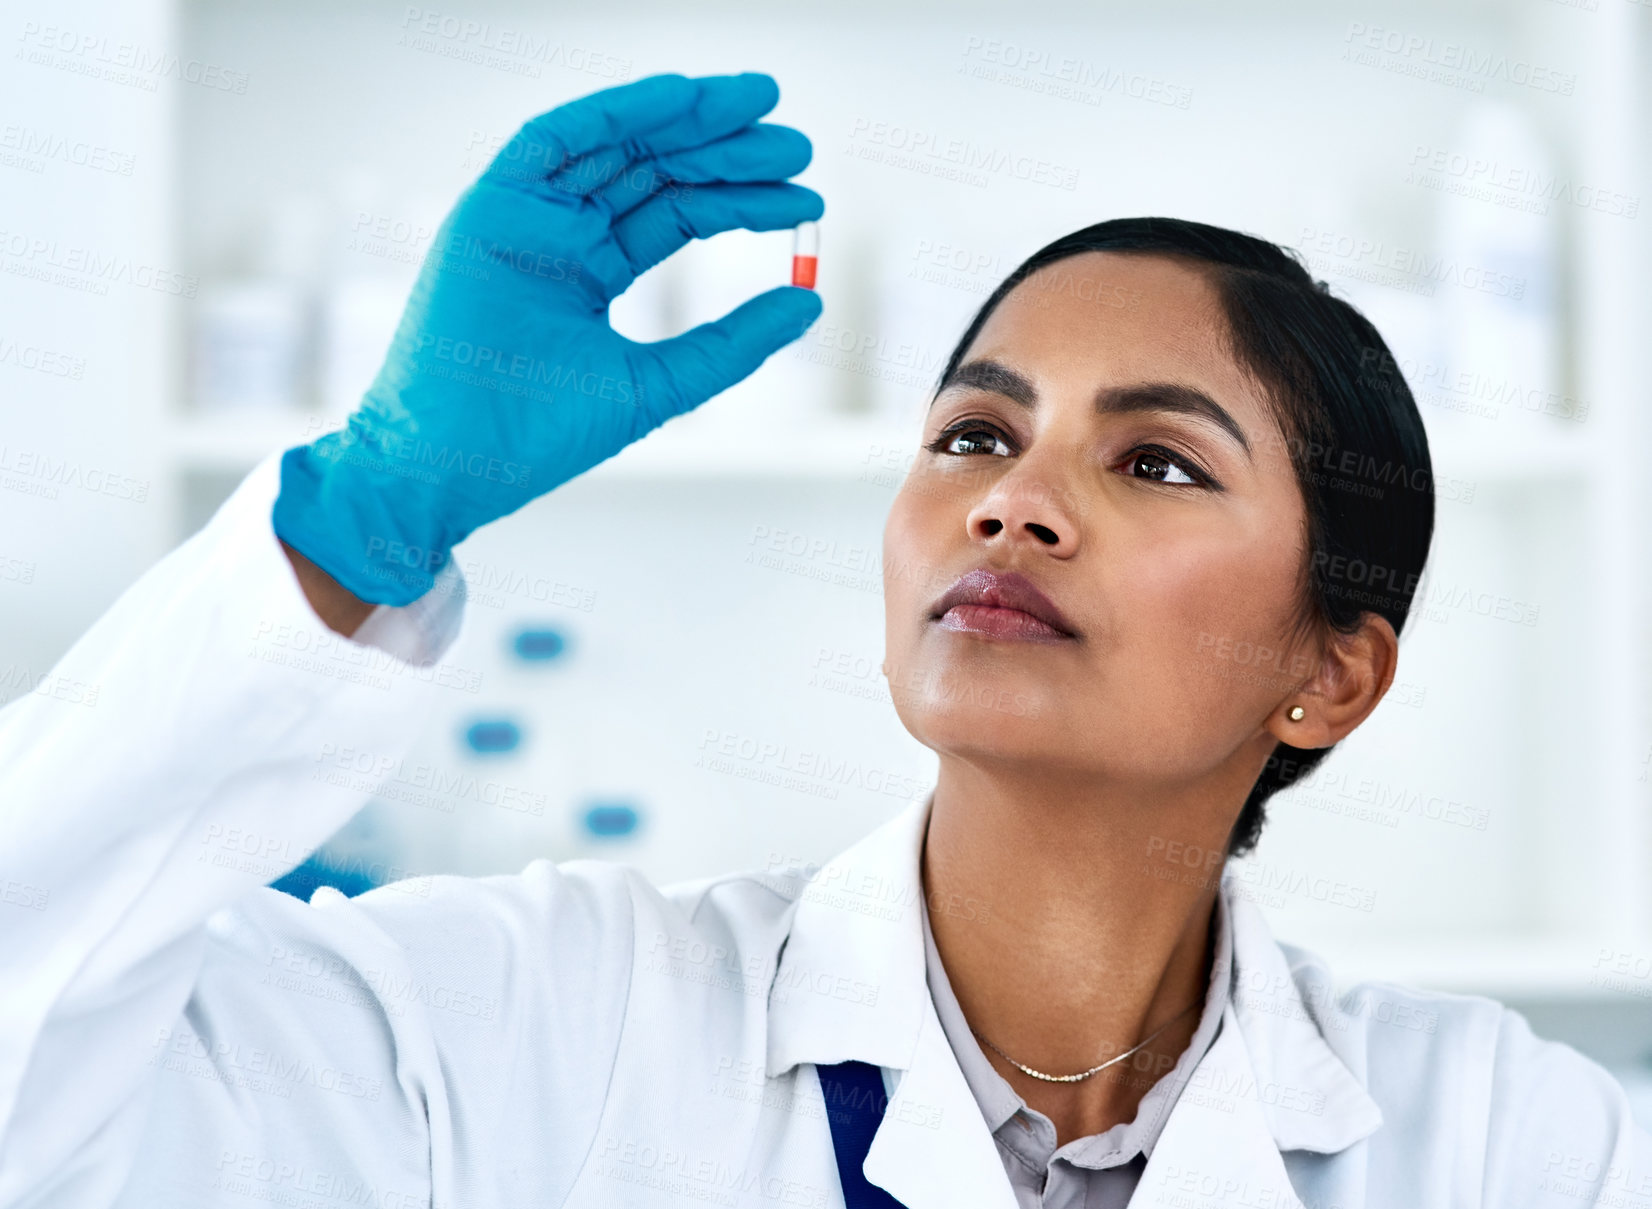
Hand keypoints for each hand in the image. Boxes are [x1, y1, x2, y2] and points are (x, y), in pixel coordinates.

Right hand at [272, 71, 823, 604]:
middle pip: (656, 171)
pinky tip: (683, 100)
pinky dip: (616, 112)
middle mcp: (559, 234)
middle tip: (800, 148)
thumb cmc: (538, 437)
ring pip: (617, 146)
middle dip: (728, 151)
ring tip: (761, 110)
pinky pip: (556, 138)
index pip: (678, 213)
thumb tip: (810, 302)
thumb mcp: (658, 383)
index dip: (741, 198)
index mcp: (590, 272)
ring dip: (688, 122)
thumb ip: (731, 344)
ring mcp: (524, 217)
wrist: (456, 464)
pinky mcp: (489, 207)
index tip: (805, 195)